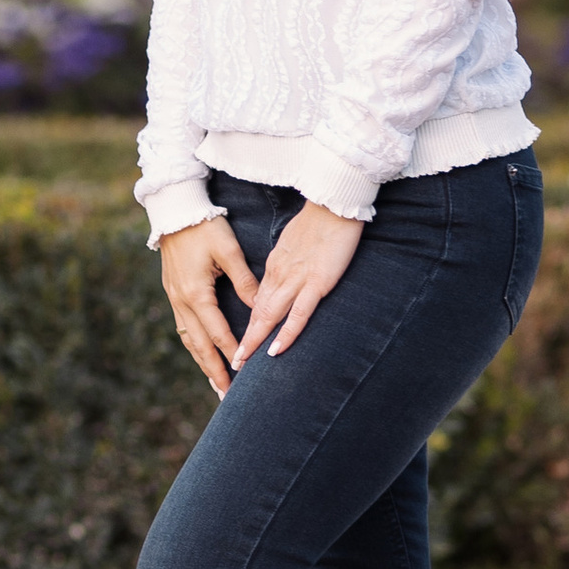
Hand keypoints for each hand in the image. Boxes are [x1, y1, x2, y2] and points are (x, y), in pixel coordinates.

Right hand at [157, 214, 256, 396]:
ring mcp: (174, 298)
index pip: (218, 333)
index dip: (232, 354)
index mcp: (196, 293)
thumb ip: (245, 281)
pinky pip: (183, 327)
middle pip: (199, 345)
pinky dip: (194, 345)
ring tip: (215, 384)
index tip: (245, 375)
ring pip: (188, 339)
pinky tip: (202, 353)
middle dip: (213, 372)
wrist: (174, 209)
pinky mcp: (172, 292)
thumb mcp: (229, 251)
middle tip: (226, 396)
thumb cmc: (204, 226)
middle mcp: (182, 301)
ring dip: (202, 362)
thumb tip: (261, 307)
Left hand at [233, 200, 363, 364]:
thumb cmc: (320, 222)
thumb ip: (287, 264)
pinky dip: (286, 334)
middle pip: (258, 313)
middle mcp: (280, 276)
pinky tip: (276, 350)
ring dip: (256, 342)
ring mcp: (297, 280)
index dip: (249, 324)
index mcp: (275, 266)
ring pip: (270, 316)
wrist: (334, 203)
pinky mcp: (316, 283)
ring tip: (244, 364)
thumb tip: (283, 279)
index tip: (242, 342)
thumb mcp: (296, 245)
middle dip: (245, 340)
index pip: (258, 301)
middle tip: (234, 363)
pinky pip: (298, 314)